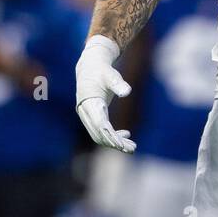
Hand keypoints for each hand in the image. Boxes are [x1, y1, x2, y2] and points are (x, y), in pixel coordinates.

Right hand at [75, 35, 135, 152]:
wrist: (90, 67)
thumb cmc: (102, 71)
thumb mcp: (111, 75)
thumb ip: (118, 83)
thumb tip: (127, 92)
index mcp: (89, 102)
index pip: (99, 124)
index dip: (110, 135)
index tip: (121, 145)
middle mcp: (85, 111)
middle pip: (99, 133)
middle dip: (115, 143)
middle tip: (132, 148)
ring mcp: (86, 115)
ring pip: (99, 135)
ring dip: (115, 142)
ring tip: (132, 147)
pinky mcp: (91, 117)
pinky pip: (101, 131)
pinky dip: (113, 136)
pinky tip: (127, 134)